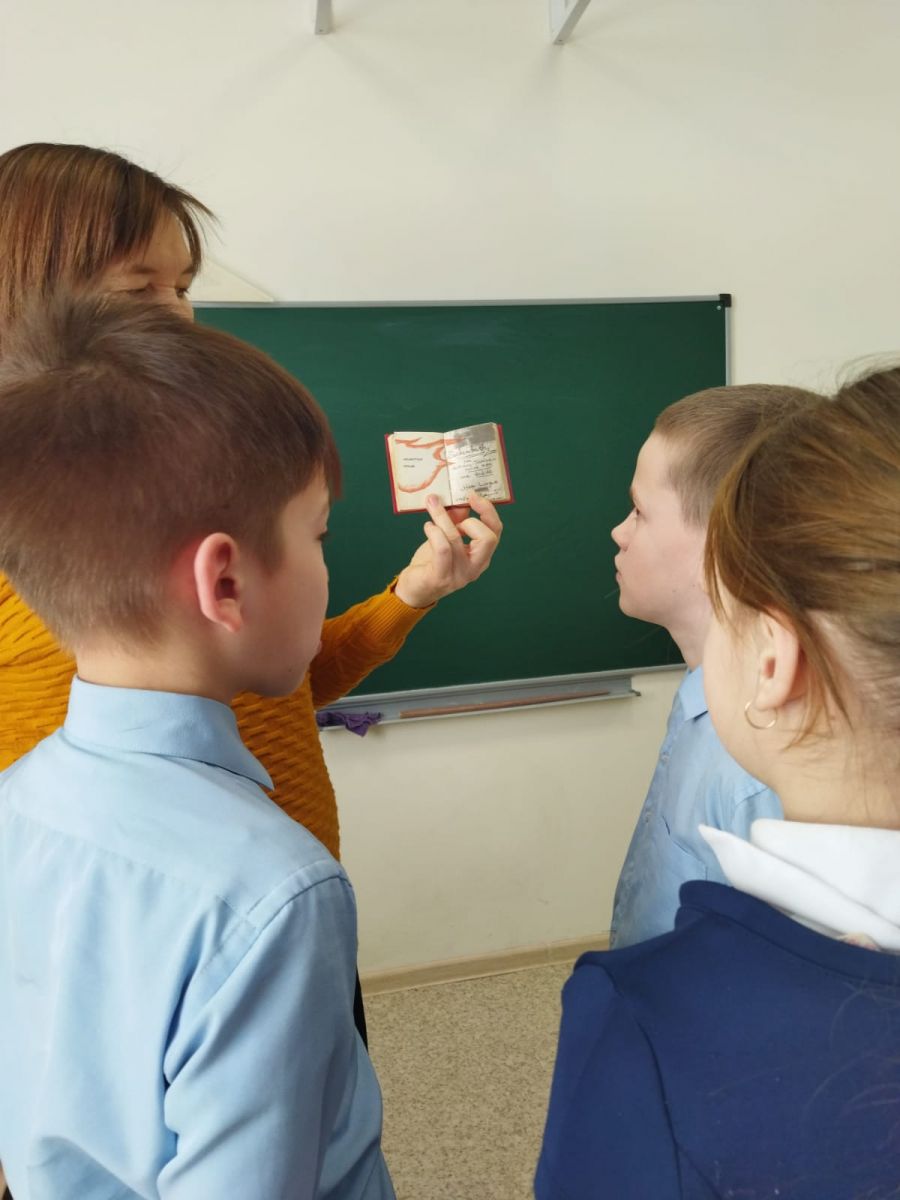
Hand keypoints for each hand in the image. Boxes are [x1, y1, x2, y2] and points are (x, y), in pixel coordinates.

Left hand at [393, 491, 502, 607]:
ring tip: (432, 506)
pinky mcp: (441, 577)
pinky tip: (428, 526)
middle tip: (455, 512)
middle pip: (489, 539)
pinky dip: (435, 532)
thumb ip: (456, 519)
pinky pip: (442, 550)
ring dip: (442, 518)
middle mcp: (475, 567)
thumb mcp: (448, 537)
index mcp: (481, 555)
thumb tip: (459, 499)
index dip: (487, 510)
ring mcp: (459, 574)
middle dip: (473, 518)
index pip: (496, 531)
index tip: (472, 494)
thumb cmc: (433, 561)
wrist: (415, 588)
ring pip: (456, 539)